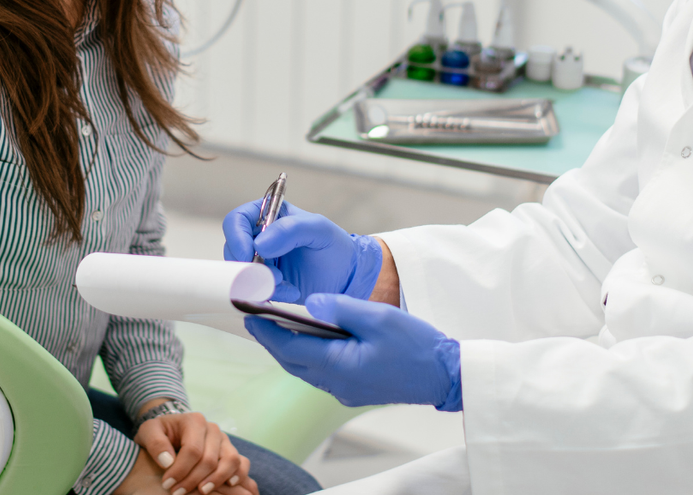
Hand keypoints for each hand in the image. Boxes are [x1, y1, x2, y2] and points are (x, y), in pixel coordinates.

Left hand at [133, 411, 254, 494]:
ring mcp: (224, 440)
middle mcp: (213, 429)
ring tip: (202, 492)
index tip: (167, 484)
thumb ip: (155, 443)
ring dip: (217, 480)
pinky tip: (228, 486)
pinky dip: (238, 475)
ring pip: (231, 460)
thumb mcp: (148, 432)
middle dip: (193, 480)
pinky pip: (243, 463)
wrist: (170, 429)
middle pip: (210, 459)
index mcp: (194, 421)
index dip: (180, 470)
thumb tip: (168, 461)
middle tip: (177, 493)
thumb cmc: (159, 432)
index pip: (192, 450)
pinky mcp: (230, 451)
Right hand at [221, 200, 381, 302]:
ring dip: (260, 283)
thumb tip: (259, 244)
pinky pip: (251, 292)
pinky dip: (267, 295)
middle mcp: (258, 239)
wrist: (348, 278)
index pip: (237, 220)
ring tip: (287, 285)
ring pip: (239, 275)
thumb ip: (291, 229)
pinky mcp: (263, 287)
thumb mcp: (320, 230)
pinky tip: (290, 292)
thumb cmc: (335, 247)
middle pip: (233, 251)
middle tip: (274, 277)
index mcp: (269, 216)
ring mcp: (259, 264)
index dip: (236, 237)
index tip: (246, 255)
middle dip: (249, 267)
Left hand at [245, 293, 461, 409]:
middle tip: (254, 316)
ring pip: (304, 369)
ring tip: (276, 324)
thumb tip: (309, 301)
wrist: (445, 375)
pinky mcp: (354, 391)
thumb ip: (340, 308)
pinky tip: (310, 339)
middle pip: (291, 362)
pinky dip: (308, 356)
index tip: (247, 313)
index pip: (289, 348)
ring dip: (289, 349)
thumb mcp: (377, 317)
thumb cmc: (416, 346)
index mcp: (338, 365)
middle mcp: (336, 384)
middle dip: (271, 340)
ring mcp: (345, 391)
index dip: (265, 331)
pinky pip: (321, 373)